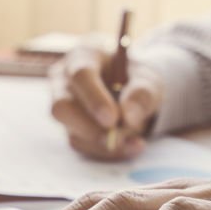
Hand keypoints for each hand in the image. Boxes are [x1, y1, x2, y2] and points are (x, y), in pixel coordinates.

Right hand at [50, 46, 164, 160]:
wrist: (133, 95)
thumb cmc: (135, 80)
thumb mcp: (148, 80)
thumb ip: (142, 93)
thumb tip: (129, 116)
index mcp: (82, 58)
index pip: (80, 75)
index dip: (94, 98)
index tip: (113, 119)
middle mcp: (64, 82)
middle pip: (62, 107)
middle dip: (90, 128)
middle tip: (118, 139)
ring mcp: (64, 109)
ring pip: (72, 132)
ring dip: (104, 144)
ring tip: (135, 143)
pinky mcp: (70, 130)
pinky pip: (83, 146)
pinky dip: (107, 152)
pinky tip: (130, 147)